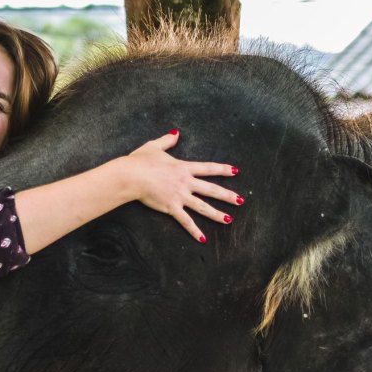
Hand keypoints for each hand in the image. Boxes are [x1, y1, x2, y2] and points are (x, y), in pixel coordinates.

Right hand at [120, 129, 241, 242]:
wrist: (131, 175)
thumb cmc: (140, 160)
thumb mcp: (154, 146)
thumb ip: (167, 140)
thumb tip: (176, 133)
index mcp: (183, 167)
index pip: (208, 168)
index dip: (222, 169)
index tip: (235, 171)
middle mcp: (185, 182)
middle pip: (211, 189)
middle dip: (227, 195)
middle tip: (240, 200)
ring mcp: (180, 196)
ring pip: (203, 206)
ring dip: (217, 214)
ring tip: (229, 220)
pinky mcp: (171, 207)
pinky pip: (186, 221)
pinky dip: (194, 231)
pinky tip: (203, 239)